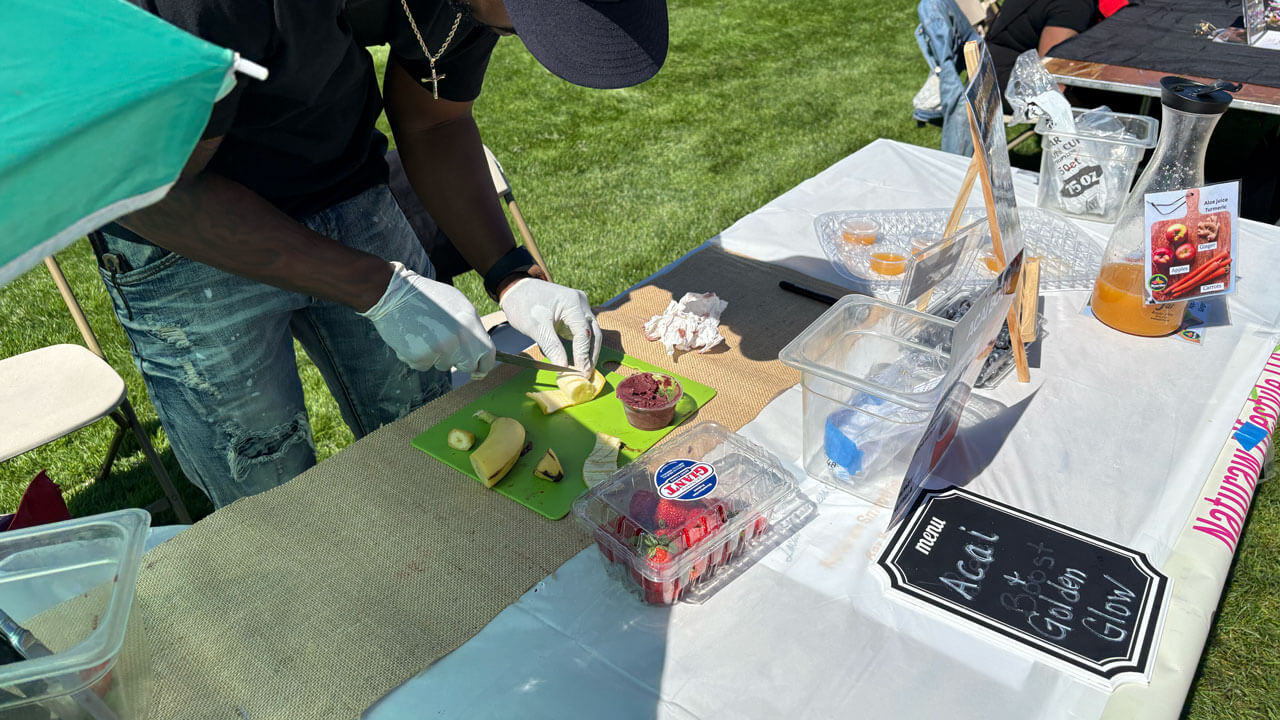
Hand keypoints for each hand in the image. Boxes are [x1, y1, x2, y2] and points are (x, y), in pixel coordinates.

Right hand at [359, 262, 495, 376]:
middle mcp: (459, 338)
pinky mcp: (421, 356)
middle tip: (443, 346)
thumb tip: (480, 348)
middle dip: (458, 361)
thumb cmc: (427, 297)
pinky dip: (418, 357)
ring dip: (436, 356)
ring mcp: (440, 349)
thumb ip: (471, 327)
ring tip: (424, 333)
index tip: (478, 370)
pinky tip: (412, 338)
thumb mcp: (457, 304)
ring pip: (444, 365)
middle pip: (467, 365)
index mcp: (470, 323)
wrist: (393, 293)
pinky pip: (424, 366)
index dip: (483, 365)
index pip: (487, 354)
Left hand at [499, 277, 601, 372]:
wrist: (516, 289)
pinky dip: (580, 346)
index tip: (581, 373)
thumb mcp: (536, 327)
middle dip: (590, 355)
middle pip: (593, 333)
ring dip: (588, 352)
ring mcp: (580, 308)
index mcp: (573, 303)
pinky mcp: (574, 314)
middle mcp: (581, 303)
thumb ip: (552, 347)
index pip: (584, 333)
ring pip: (591, 333)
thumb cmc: (524, 304)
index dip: (583, 355)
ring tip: (583, 369)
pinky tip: (577, 359)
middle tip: (585, 375)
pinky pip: (582, 331)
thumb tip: (563, 368)